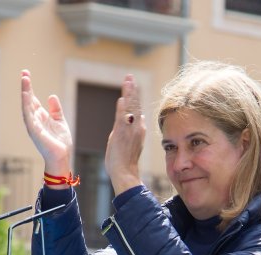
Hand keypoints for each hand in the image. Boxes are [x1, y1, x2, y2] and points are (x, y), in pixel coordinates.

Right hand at [20, 70, 72, 177]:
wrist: (62, 157)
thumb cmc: (60, 142)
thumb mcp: (60, 121)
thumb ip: (56, 109)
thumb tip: (51, 95)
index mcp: (40, 117)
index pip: (33, 99)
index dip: (30, 88)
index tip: (26, 74)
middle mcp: (34, 119)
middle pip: (28, 100)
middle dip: (26, 86)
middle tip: (24, 72)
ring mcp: (33, 125)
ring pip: (26, 105)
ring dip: (25, 92)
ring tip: (24, 79)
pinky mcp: (34, 131)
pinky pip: (28, 116)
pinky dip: (26, 105)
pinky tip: (25, 95)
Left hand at [104, 74, 144, 194]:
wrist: (125, 173)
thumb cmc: (126, 161)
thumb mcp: (132, 141)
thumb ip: (133, 128)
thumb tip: (138, 117)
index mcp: (139, 129)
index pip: (137, 108)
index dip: (134, 96)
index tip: (131, 84)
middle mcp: (137, 128)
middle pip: (135, 104)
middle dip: (132, 89)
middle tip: (129, 76)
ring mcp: (130, 131)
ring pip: (130, 109)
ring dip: (129, 94)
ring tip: (127, 80)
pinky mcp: (121, 135)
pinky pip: (122, 120)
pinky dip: (122, 109)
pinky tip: (122, 99)